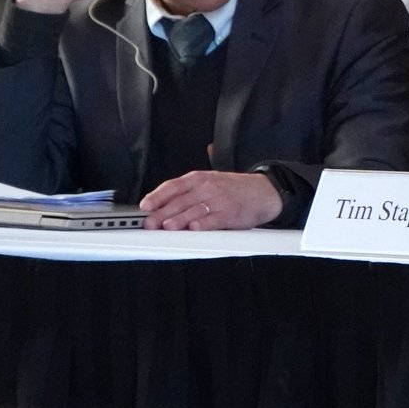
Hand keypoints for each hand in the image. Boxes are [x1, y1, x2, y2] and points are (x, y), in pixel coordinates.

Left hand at [139, 170, 282, 230]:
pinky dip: (203, 224)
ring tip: (166, 227)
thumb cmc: (233, 189)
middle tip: (149, 223)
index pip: (173, 186)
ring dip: (179, 219)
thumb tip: (162, 206)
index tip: (145, 205)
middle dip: (162, 213)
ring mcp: (219, 200)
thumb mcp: (209, 182)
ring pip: (194, 210)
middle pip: (180, 201)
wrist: (263, 191)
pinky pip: (214, 219)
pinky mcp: (230, 213)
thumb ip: (188, 193)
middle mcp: (207, 187)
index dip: (157, 196)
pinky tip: (194, 228)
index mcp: (199, 179)